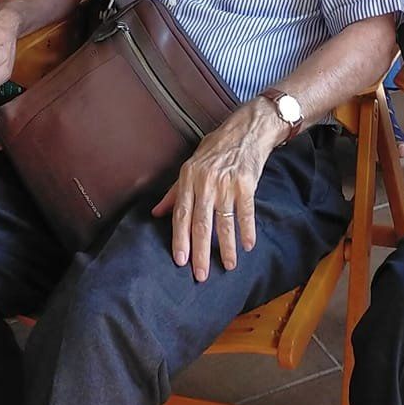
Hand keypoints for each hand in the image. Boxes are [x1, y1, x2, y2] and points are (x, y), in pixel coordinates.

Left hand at [151, 99, 281, 281]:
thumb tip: (156, 213)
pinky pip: (246, 212)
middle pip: (201, 222)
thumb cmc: (216, 148)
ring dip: (226, 247)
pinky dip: (247, 230)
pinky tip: (247, 246)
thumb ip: (174, 191)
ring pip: (224, 221)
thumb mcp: (191, 165)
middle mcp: (206, 181)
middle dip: (200, 252)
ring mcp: (226, 182)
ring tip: (229, 265)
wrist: (246, 129)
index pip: (181, 214)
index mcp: (189, 177)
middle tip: (201, 275)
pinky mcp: (246, 183)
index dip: (180, 238)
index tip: (180, 260)